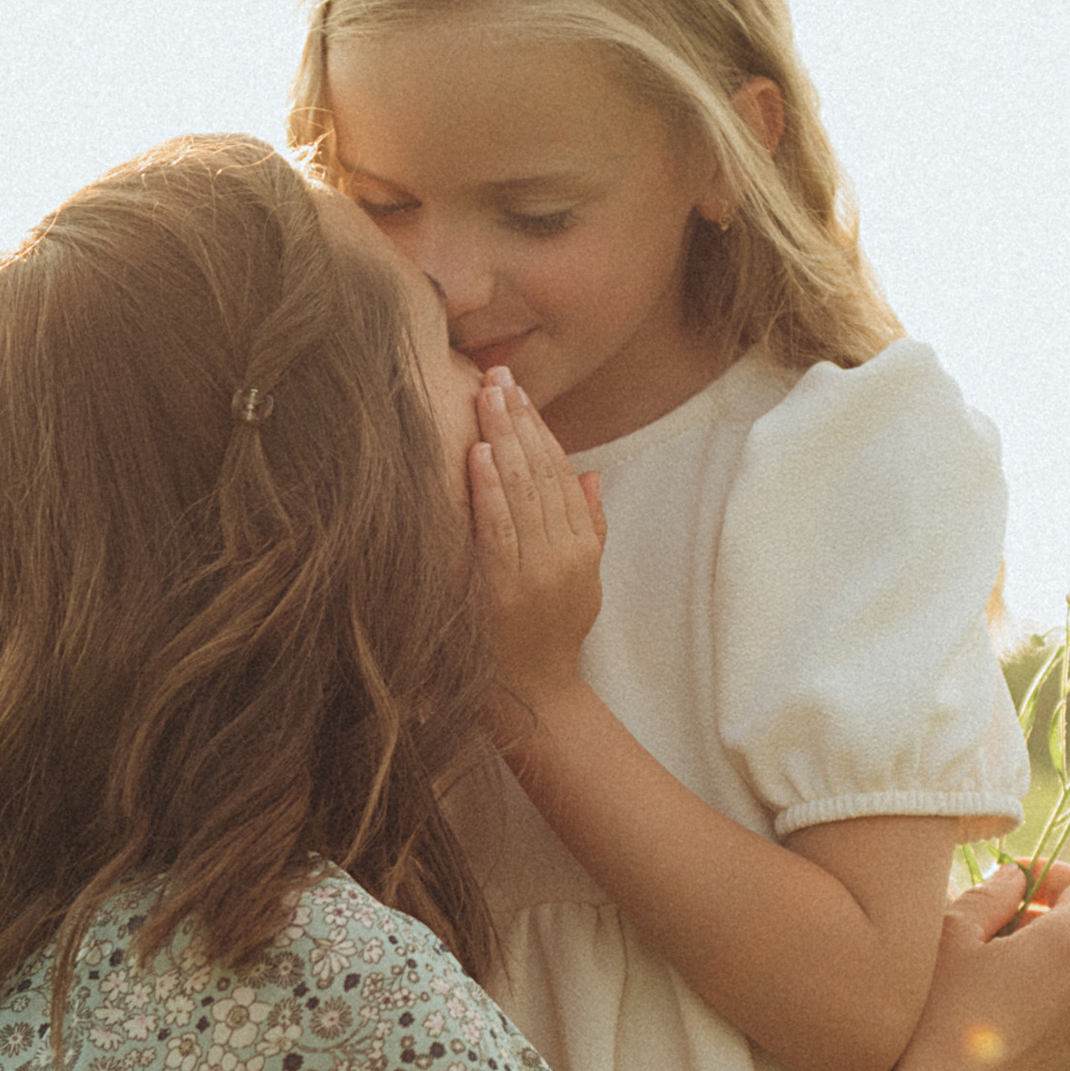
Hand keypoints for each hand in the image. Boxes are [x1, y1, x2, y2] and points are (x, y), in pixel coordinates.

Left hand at [469, 371, 606, 719]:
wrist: (536, 694)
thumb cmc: (553, 634)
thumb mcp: (585, 579)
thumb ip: (590, 525)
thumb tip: (590, 472)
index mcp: (582, 546)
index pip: (561, 471)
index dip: (540, 427)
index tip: (519, 390)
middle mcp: (564, 554)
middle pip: (542, 472)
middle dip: (519, 419)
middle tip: (497, 375)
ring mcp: (537, 572)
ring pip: (523, 492)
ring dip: (504, 440)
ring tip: (487, 397)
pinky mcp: (506, 591)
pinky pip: (498, 530)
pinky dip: (490, 491)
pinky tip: (479, 455)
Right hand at [886, 861, 1069, 1070]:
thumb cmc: (939, 1014)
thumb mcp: (950, 935)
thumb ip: (990, 894)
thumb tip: (1014, 879)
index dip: (1058, 876)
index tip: (1018, 884)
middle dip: (1034, 929)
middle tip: (979, 939)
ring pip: (1064, 986)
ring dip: (1031, 977)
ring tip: (976, 993)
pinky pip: (1056, 1029)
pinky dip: (1030, 1020)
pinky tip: (983, 1035)